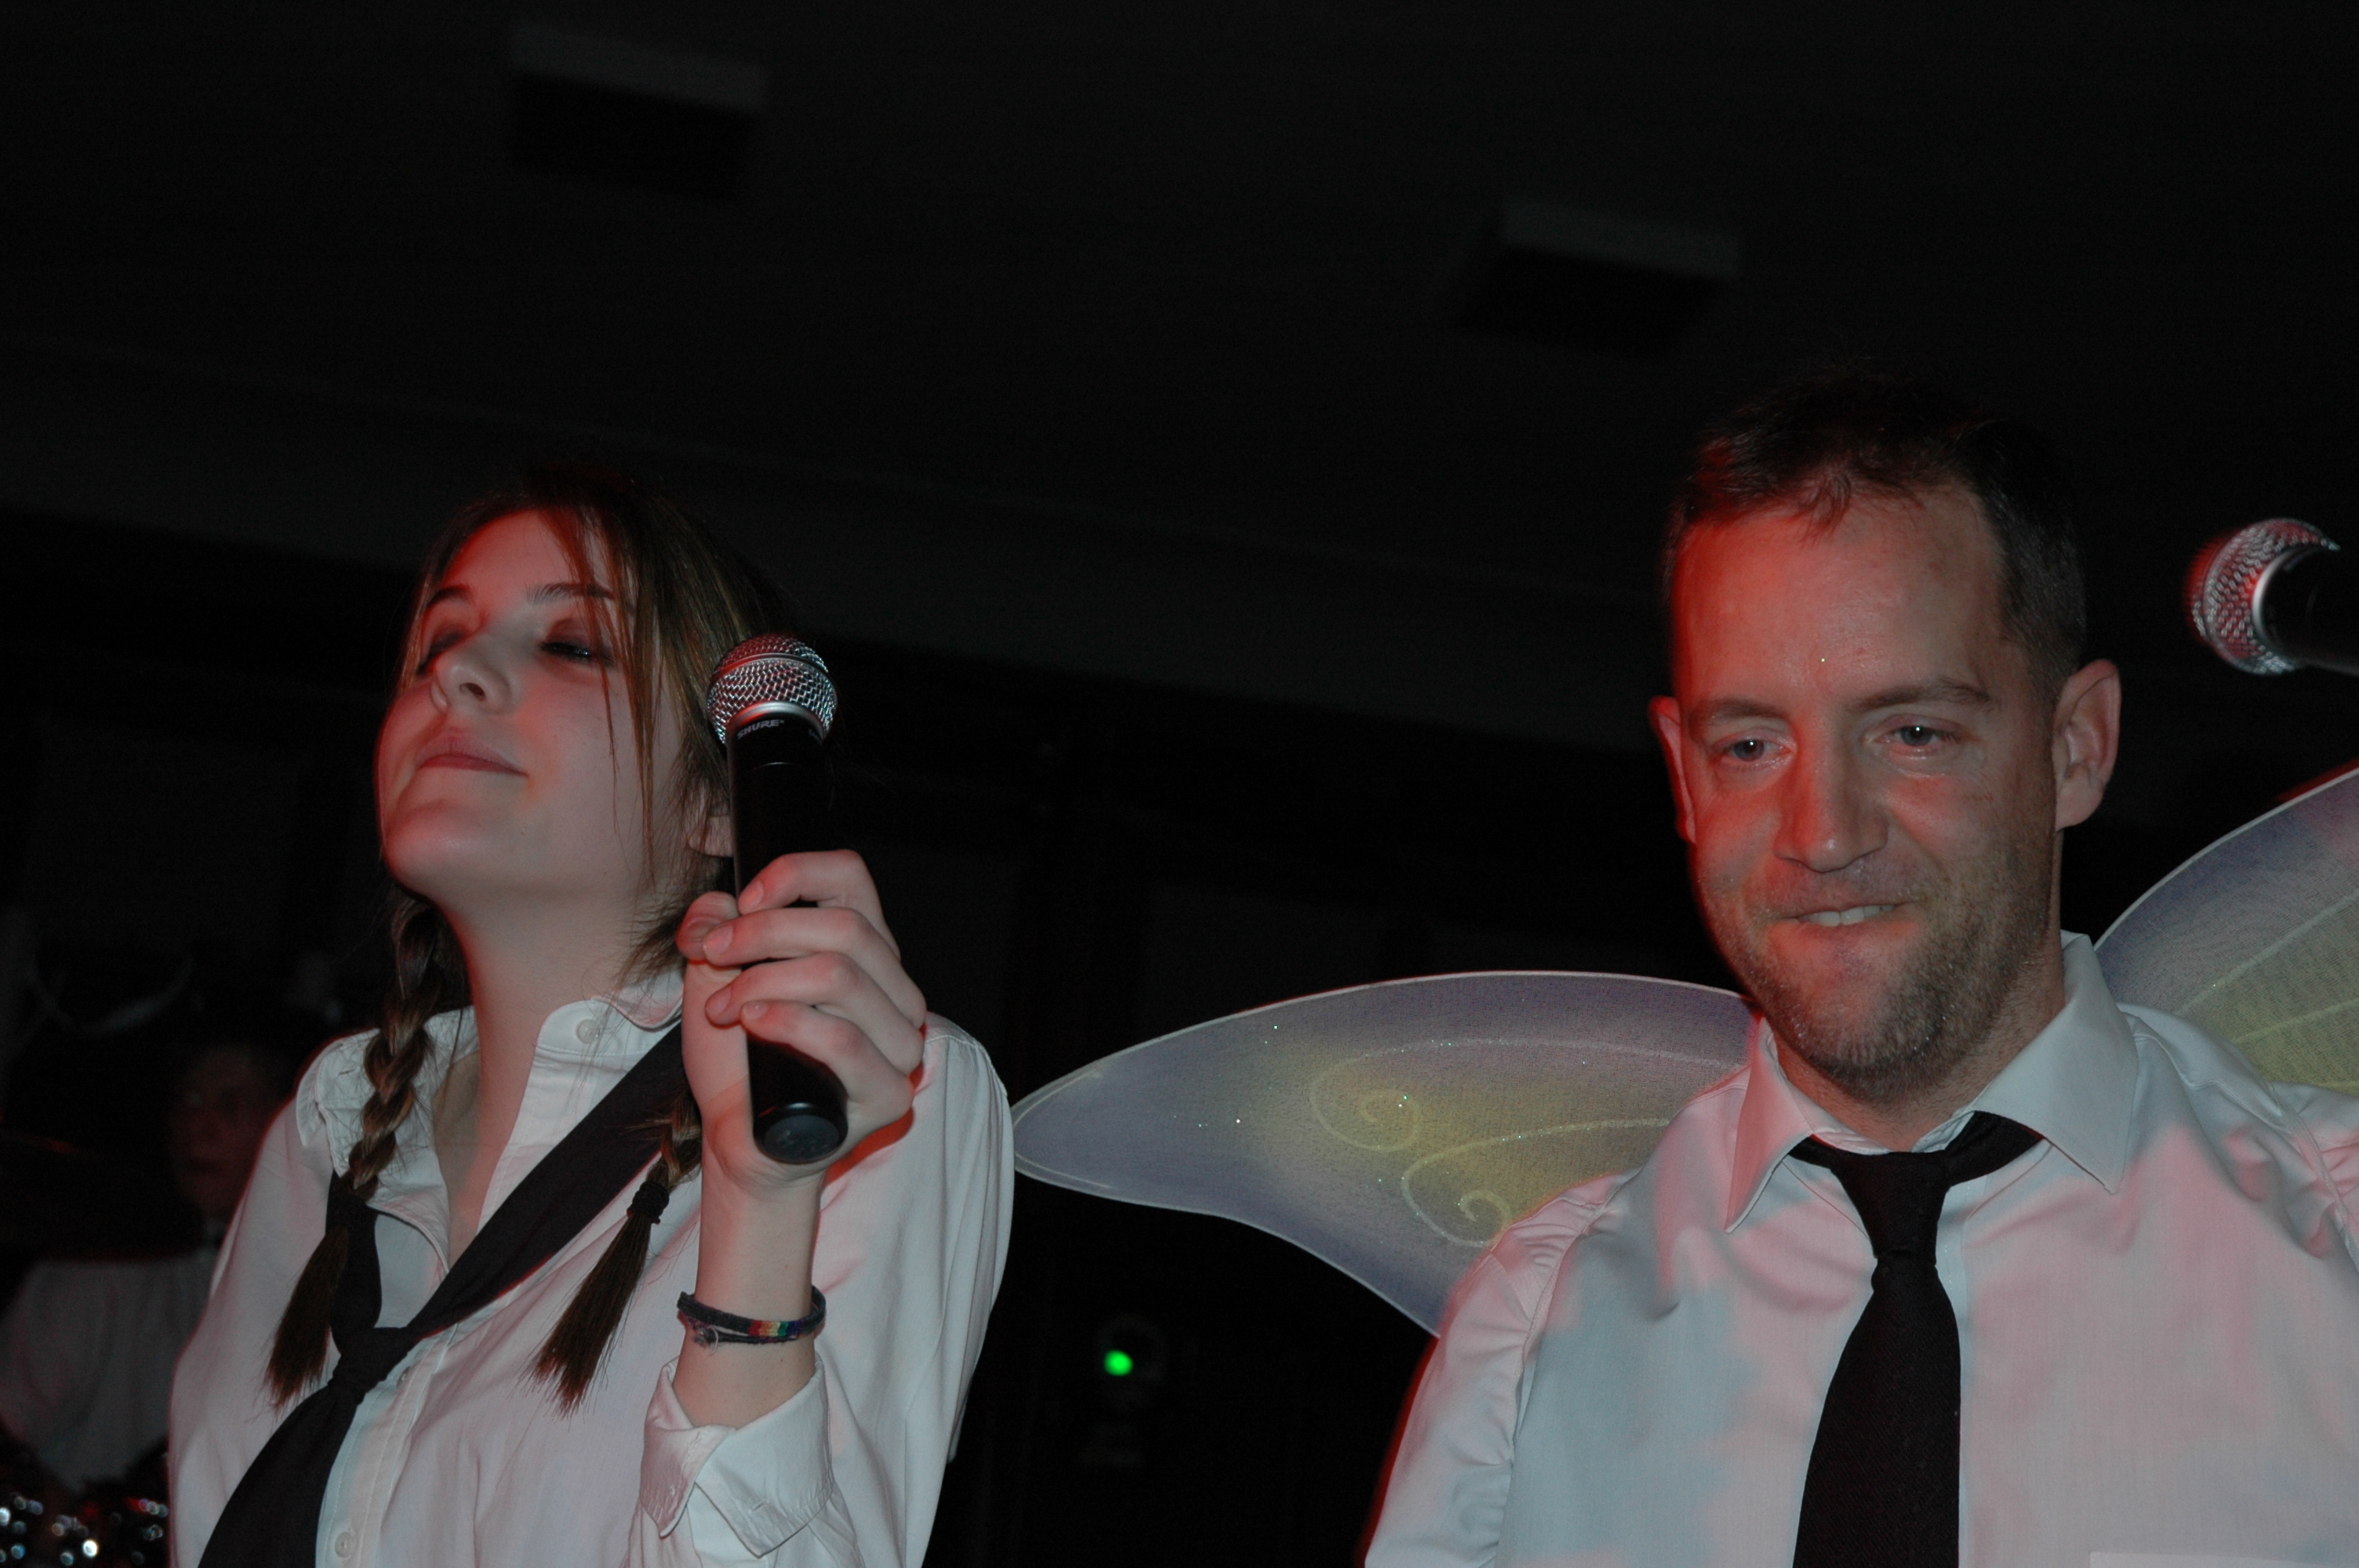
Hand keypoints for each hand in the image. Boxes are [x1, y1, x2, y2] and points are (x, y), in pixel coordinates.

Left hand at [676, 850, 926, 1200]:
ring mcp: (897, 1043)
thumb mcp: (712, 979)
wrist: (739, 1141)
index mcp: (862, 951)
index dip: (797, 873)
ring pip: (842, 976)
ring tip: (722, 1008)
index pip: (851, 879)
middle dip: (763, 933)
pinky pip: (844, 1041)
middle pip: (845, 928)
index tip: (745, 900)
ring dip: (765, 980)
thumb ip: (711, 932)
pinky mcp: (887, 1093)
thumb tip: (713, 915)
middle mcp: (892, 990)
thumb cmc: (740, 1059)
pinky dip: (788, 1022)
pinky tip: (752, 1022)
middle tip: (711, 955)